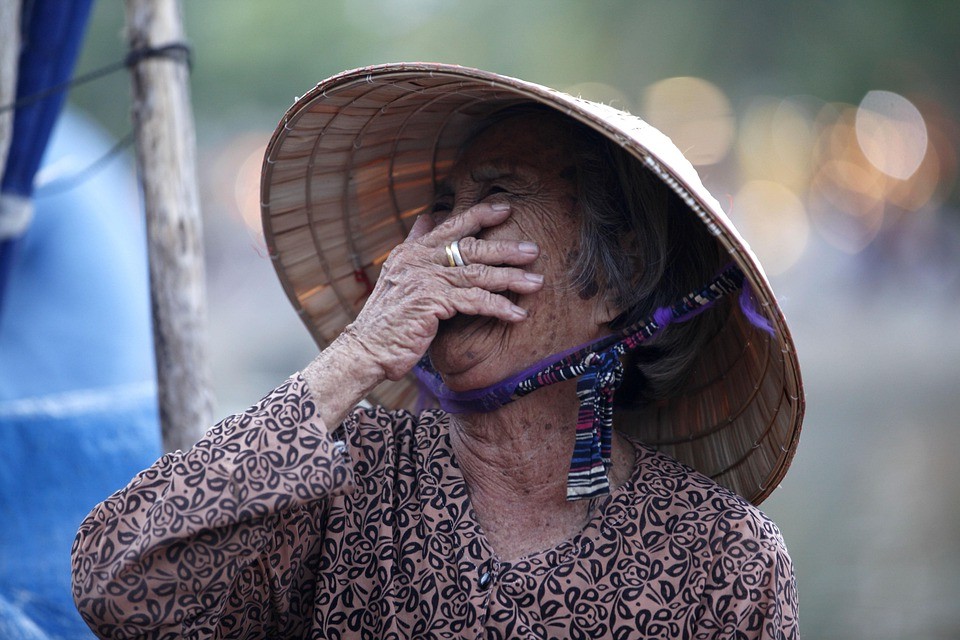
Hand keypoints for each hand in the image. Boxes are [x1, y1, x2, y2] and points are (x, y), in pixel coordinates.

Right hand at [345, 202, 542, 380]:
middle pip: (471, 247)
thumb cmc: (387, 319)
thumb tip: (426, 217)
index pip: (451, 225)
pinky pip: (474, 301)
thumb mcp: (398, 274)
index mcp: (412, 251)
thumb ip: (414, 244)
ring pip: (477, 273)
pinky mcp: (431, 303)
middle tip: (534, 250)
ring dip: (511, 278)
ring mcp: (425, 280)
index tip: (505, 209)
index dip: (480, 214)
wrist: (366, 350)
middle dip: (506, 248)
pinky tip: (518, 314)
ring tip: (536, 283)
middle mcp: (419, 260)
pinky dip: (498, 307)